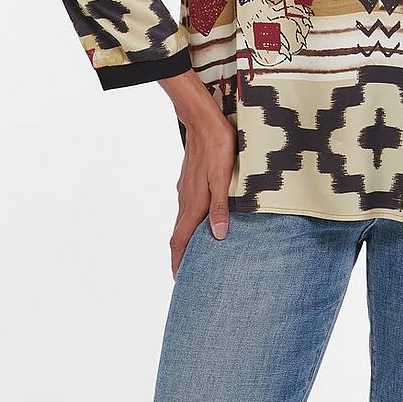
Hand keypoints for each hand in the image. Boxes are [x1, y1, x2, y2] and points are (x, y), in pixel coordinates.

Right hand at [161, 75, 237, 279]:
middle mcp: (186, 200)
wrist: (202, 120)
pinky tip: (203, 221)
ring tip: (197, 253)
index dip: (178, 262)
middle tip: (188, 274)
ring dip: (186, 240)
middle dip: (181, 256)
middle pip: (178, 235)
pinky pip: (187, 208)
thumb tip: (218, 236)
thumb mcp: (224, 177)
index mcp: (194, 203)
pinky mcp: (189, 180)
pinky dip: (190, 223)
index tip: (179, 281)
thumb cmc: (218, 147)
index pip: (180, 241)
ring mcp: (186, 189)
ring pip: (183, 221)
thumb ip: (220, 207)